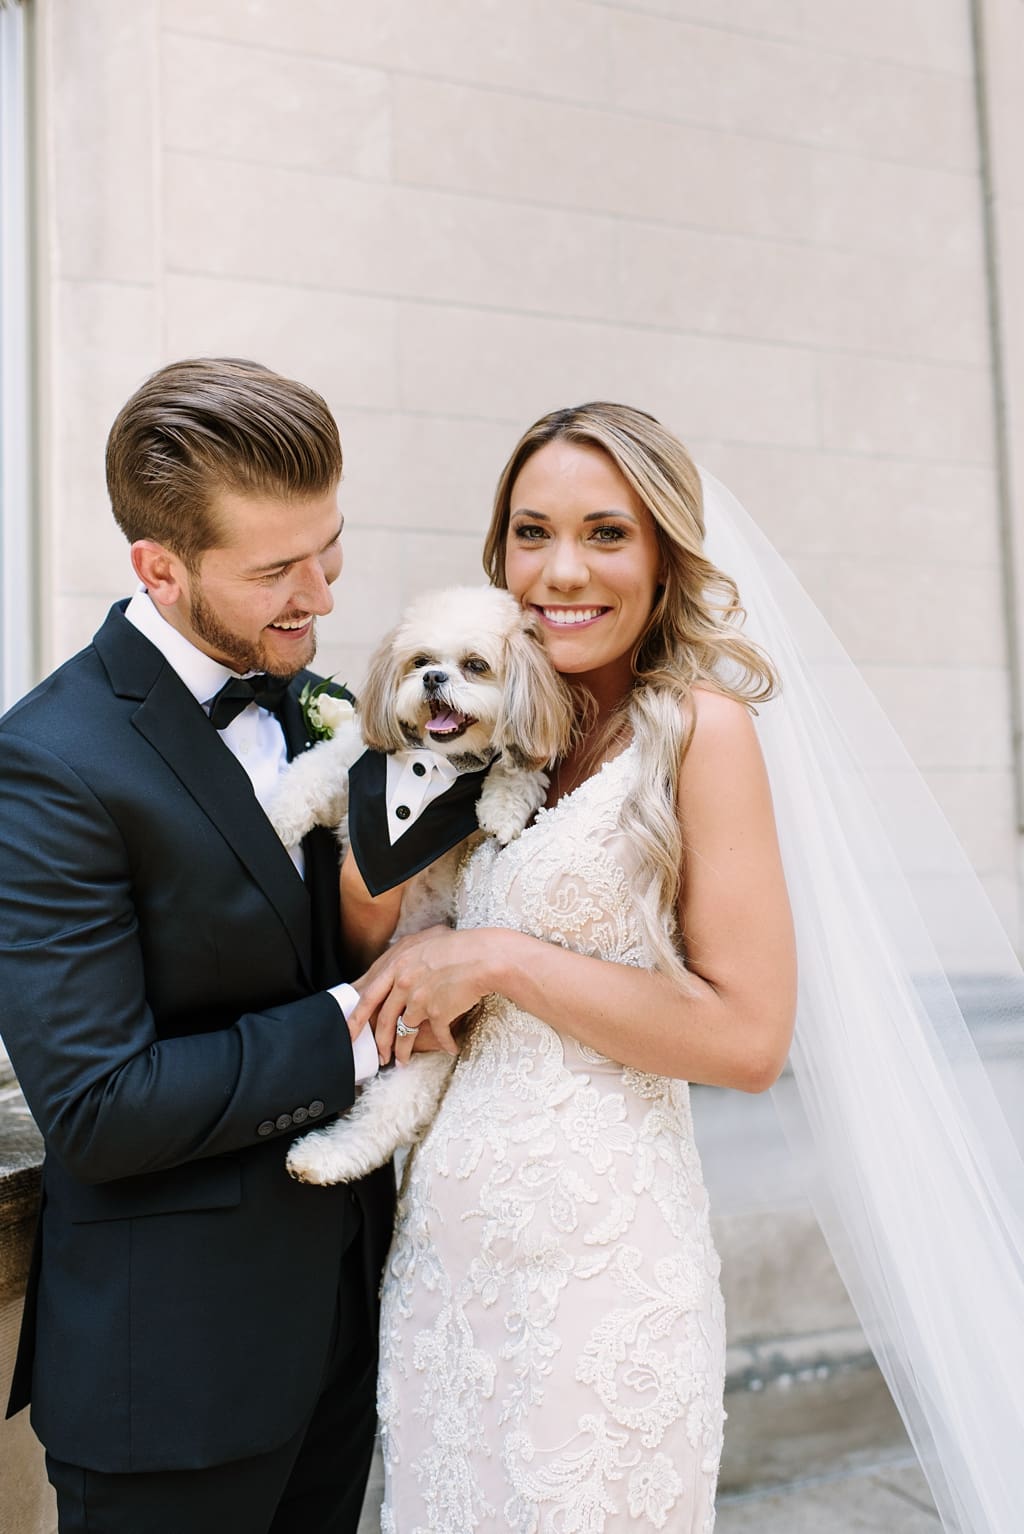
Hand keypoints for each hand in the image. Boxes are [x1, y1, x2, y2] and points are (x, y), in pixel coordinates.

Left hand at [351, 926, 497, 1064]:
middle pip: (384, 1020)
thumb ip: (409, 956)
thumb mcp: (426, 942)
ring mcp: (419, 1000)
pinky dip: (445, 1045)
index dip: (356, 1017)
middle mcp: (404, 984)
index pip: (369, 996)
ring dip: (403, 1051)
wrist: (484, 957)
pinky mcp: (437, 1014)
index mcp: (397, 965)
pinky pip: (438, 1036)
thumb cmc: (460, 945)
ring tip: (404, 1061)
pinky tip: (451, 1048)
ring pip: (405, 1032)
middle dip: (380, 1043)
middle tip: (380, 1056)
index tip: (350, 1033)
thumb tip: (401, 964)